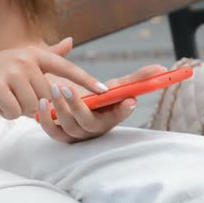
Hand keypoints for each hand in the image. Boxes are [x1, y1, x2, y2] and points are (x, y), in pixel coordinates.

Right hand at [0, 37, 108, 118]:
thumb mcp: (20, 60)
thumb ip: (47, 55)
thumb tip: (70, 41)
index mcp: (34, 54)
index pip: (67, 68)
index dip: (86, 80)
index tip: (104, 91)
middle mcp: (26, 59)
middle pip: (47, 96)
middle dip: (33, 103)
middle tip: (14, 95)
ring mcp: (12, 71)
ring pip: (33, 106)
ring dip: (19, 109)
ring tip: (4, 97)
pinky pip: (17, 112)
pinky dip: (7, 113)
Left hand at [37, 65, 167, 143]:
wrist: (69, 100)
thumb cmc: (97, 95)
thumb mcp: (115, 86)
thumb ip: (137, 78)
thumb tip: (163, 68)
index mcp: (110, 117)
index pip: (119, 116)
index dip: (123, 111)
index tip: (129, 100)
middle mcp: (94, 129)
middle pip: (87, 123)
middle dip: (77, 106)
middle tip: (67, 88)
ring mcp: (76, 134)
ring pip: (68, 126)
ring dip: (60, 109)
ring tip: (53, 89)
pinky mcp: (59, 134)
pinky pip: (51, 132)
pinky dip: (45, 120)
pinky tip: (41, 103)